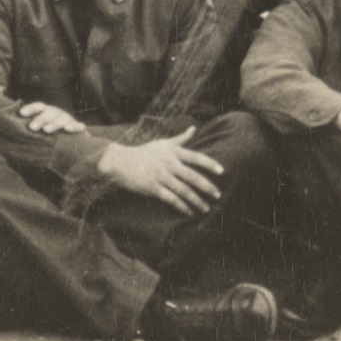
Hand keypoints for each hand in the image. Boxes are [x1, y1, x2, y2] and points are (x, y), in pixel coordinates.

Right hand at [97, 133, 224, 214]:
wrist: (119, 161)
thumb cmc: (142, 152)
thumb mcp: (162, 143)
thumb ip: (180, 138)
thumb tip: (194, 128)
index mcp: (172, 152)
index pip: (196, 157)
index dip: (210, 164)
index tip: (222, 171)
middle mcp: (168, 163)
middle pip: (193, 176)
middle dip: (207, 187)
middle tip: (218, 195)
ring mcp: (160, 176)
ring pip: (183, 190)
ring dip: (197, 201)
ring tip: (206, 208)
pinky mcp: (152, 187)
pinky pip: (171, 199)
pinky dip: (181, 206)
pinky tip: (189, 212)